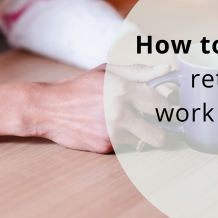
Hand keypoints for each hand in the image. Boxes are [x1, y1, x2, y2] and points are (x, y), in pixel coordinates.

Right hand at [43, 64, 172, 152]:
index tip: (169, 106)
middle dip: (163, 129)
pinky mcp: (105, 147)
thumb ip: (140, 72)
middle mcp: (118, 113)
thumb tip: (167, 70)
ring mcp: (112, 133)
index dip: (168, 107)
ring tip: (131, 122)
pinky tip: (113, 128)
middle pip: (160, 134)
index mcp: (122, 89)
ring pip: (145, 141)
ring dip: (143, 134)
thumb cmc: (81, 87)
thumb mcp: (108, 72)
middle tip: (159, 122)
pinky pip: (128, 146)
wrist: (48, 108)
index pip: (162, 105)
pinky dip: (126, 139)